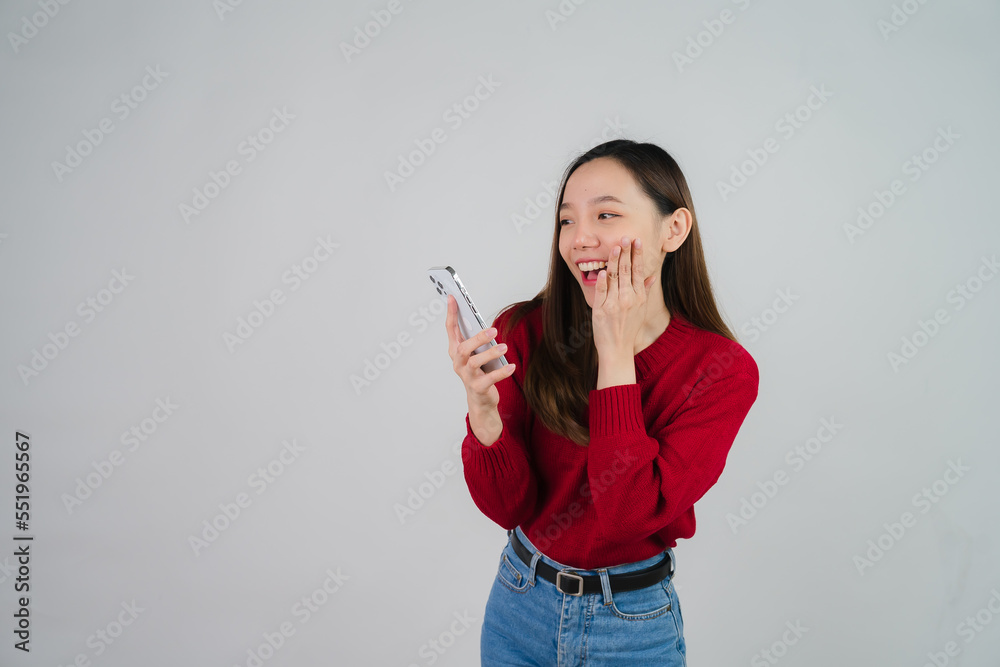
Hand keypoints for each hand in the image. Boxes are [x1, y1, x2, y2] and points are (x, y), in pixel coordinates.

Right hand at [445, 295, 515, 412]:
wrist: (481, 399)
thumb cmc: (479, 371)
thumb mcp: (476, 353)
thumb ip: (476, 339)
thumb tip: (484, 322)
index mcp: (456, 351)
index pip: (451, 329)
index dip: (451, 313)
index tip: (453, 297)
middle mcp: (458, 363)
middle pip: (463, 348)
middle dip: (477, 338)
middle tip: (494, 330)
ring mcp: (467, 376)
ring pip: (475, 363)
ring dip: (490, 353)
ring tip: (504, 347)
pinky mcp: (478, 388)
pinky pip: (490, 379)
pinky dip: (501, 372)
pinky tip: (511, 366)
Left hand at [592, 236, 655, 358]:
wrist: (618, 348)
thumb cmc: (628, 328)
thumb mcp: (641, 309)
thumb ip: (645, 291)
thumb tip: (652, 276)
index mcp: (638, 297)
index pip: (638, 271)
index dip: (637, 255)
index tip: (637, 241)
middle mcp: (628, 298)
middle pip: (626, 271)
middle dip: (625, 252)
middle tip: (625, 237)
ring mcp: (614, 304)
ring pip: (614, 278)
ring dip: (613, 261)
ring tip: (614, 247)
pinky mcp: (601, 310)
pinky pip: (601, 292)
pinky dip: (602, 282)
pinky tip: (603, 271)